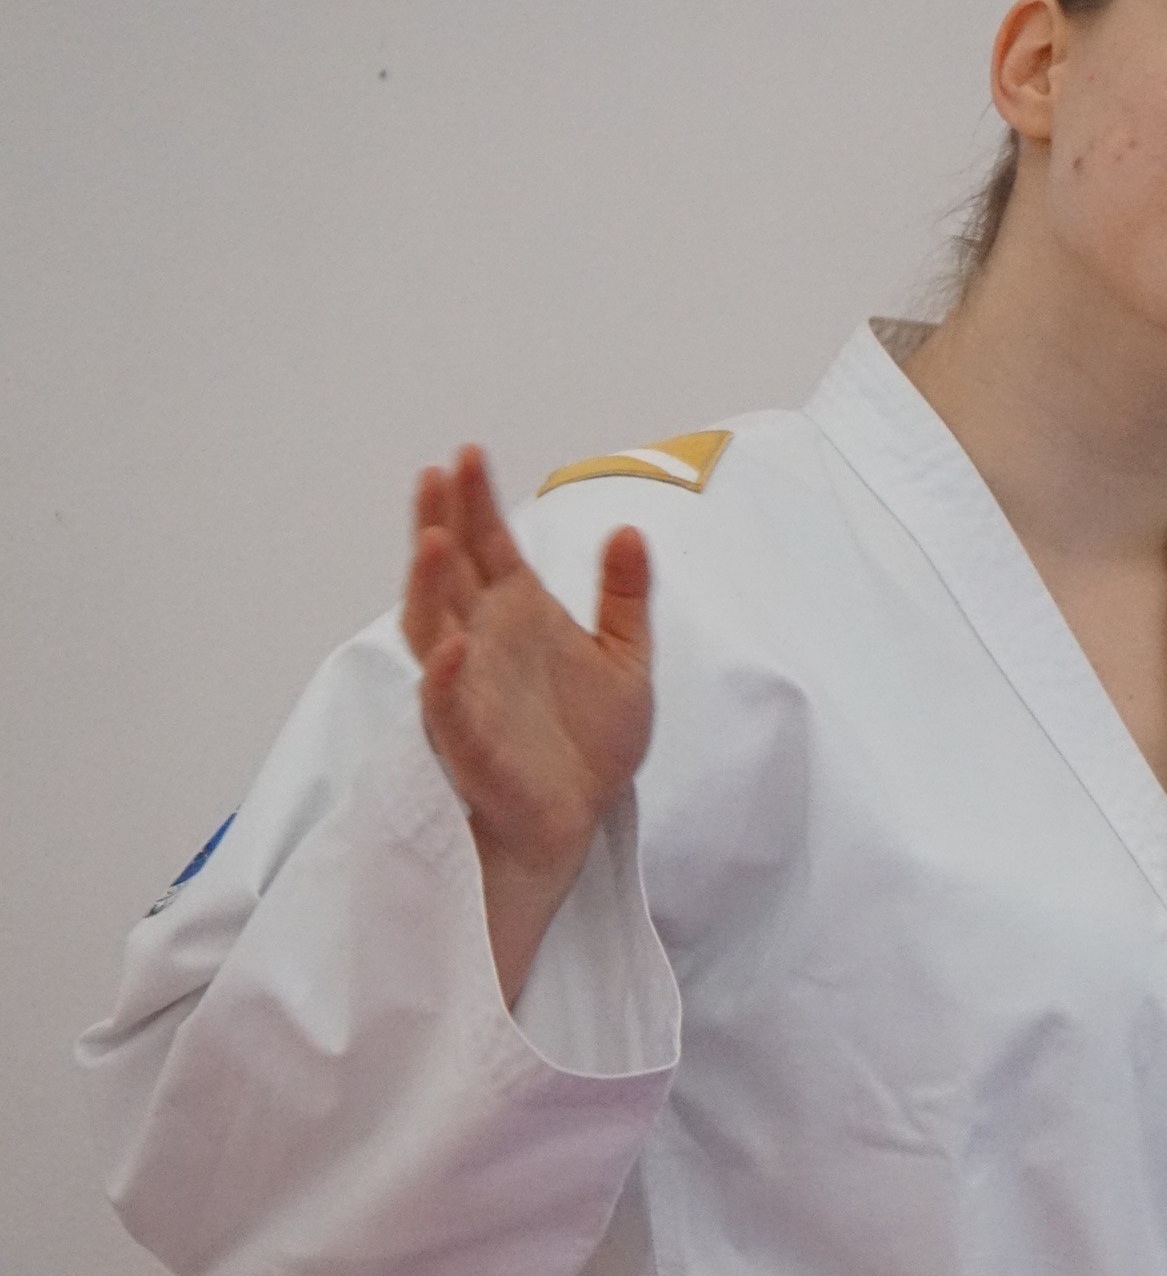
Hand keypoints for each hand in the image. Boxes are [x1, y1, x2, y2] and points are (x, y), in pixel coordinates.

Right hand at [402, 445, 653, 999]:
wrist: (579, 821)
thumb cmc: (588, 745)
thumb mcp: (626, 659)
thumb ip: (624, 597)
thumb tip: (630, 530)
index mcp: (515, 616)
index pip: (487, 546)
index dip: (475, 503)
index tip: (468, 454)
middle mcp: (480, 644)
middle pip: (449, 574)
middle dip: (441, 524)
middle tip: (438, 475)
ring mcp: (467, 692)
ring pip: (432, 630)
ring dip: (428, 587)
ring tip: (435, 541)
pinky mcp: (468, 744)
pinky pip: (447, 708)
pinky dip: (444, 679)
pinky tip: (452, 647)